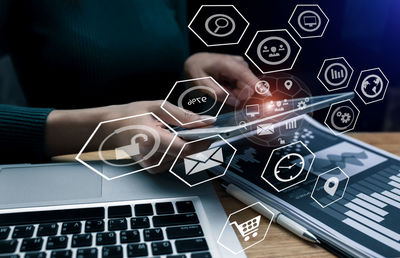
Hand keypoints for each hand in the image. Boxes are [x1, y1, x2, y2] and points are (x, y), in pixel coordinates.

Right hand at [46, 101, 213, 172]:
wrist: (109, 129)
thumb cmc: (130, 115)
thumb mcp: (157, 107)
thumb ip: (183, 116)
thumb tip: (207, 122)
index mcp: (151, 140)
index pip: (185, 148)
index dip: (203, 142)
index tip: (214, 132)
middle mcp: (152, 158)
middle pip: (187, 155)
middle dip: (201, 143)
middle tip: (208, 130)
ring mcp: (153, 166)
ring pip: (184, 159)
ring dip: (192, 146)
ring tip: (192, 132)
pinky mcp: (154, 169)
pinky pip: (176, 161)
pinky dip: (182, 151)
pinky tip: (178, 140)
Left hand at [184, 52, 259, 105]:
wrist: (196, 61)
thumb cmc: (197, 70)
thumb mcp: (202, 84)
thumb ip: (219, 94)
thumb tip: (235, 101)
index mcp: (228, 64)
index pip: (246, 75)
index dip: (257, 85)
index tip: (267, 94)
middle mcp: (238, 63)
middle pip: (247, 86)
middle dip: (237, 95)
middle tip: (221, 92)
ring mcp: (241, 66)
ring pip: (245, 87)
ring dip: (234, 92)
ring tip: (219, 86)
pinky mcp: (241, 71)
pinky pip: (242, 86)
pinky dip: (234, 89)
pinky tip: (223, 84)